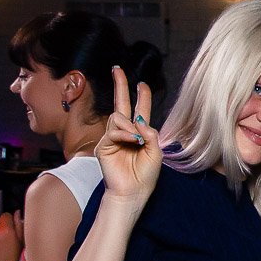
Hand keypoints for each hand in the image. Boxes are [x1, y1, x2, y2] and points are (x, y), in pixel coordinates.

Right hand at [97, 68, 160, 204]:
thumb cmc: (145, 175)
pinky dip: (124, 134)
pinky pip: (113, 130)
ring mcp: (112, 138)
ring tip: (137, 141)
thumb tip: (140, 120)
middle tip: (117, 69)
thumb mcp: (156, 153)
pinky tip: (132, 142)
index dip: (141, 96)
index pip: (139, 110)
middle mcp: (125, 132)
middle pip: (120, 104)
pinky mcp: (103, 145)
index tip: (142, 83)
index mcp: (139, 134)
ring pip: (118, 117)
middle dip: (120, 85)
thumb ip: (151, 135)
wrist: (133, 192)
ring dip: (130, 126)